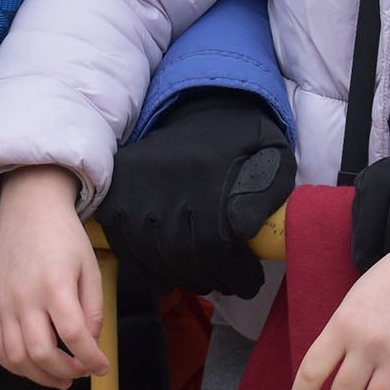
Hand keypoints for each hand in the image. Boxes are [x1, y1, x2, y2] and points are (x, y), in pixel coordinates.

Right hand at [0, 167, 110, 389]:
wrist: (29, 212)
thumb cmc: (65, 238)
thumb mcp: (90, 268)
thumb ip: (93, 309)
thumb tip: (90, 343)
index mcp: (55, 285)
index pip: (73, 336)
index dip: (90, 359)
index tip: (102, 367)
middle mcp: (24, 297)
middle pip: (42, 352)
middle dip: (66, 372)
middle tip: (82, 372)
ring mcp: (3, 303)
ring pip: (15, 357)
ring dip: (39, 376)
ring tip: (60, 377)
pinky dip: (14, 365)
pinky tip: (33, 365)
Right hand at [96, 90, 293, 297]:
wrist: (196, 105)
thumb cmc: (241, 137)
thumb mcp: (273, 155)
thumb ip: (270, 195)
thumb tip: (247, 232)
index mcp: (207, 173)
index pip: (218, 245)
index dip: (236, 274)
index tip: (250, 283)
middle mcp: (167, 183)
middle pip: (186, 257)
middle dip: (213, 280)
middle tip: (229, 284)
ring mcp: (136, 190)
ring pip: (156, 257)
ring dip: (182, 279)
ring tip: (203, 279)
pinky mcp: (116, 195)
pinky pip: (127, 247)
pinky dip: (148, 269)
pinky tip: (168, 277)